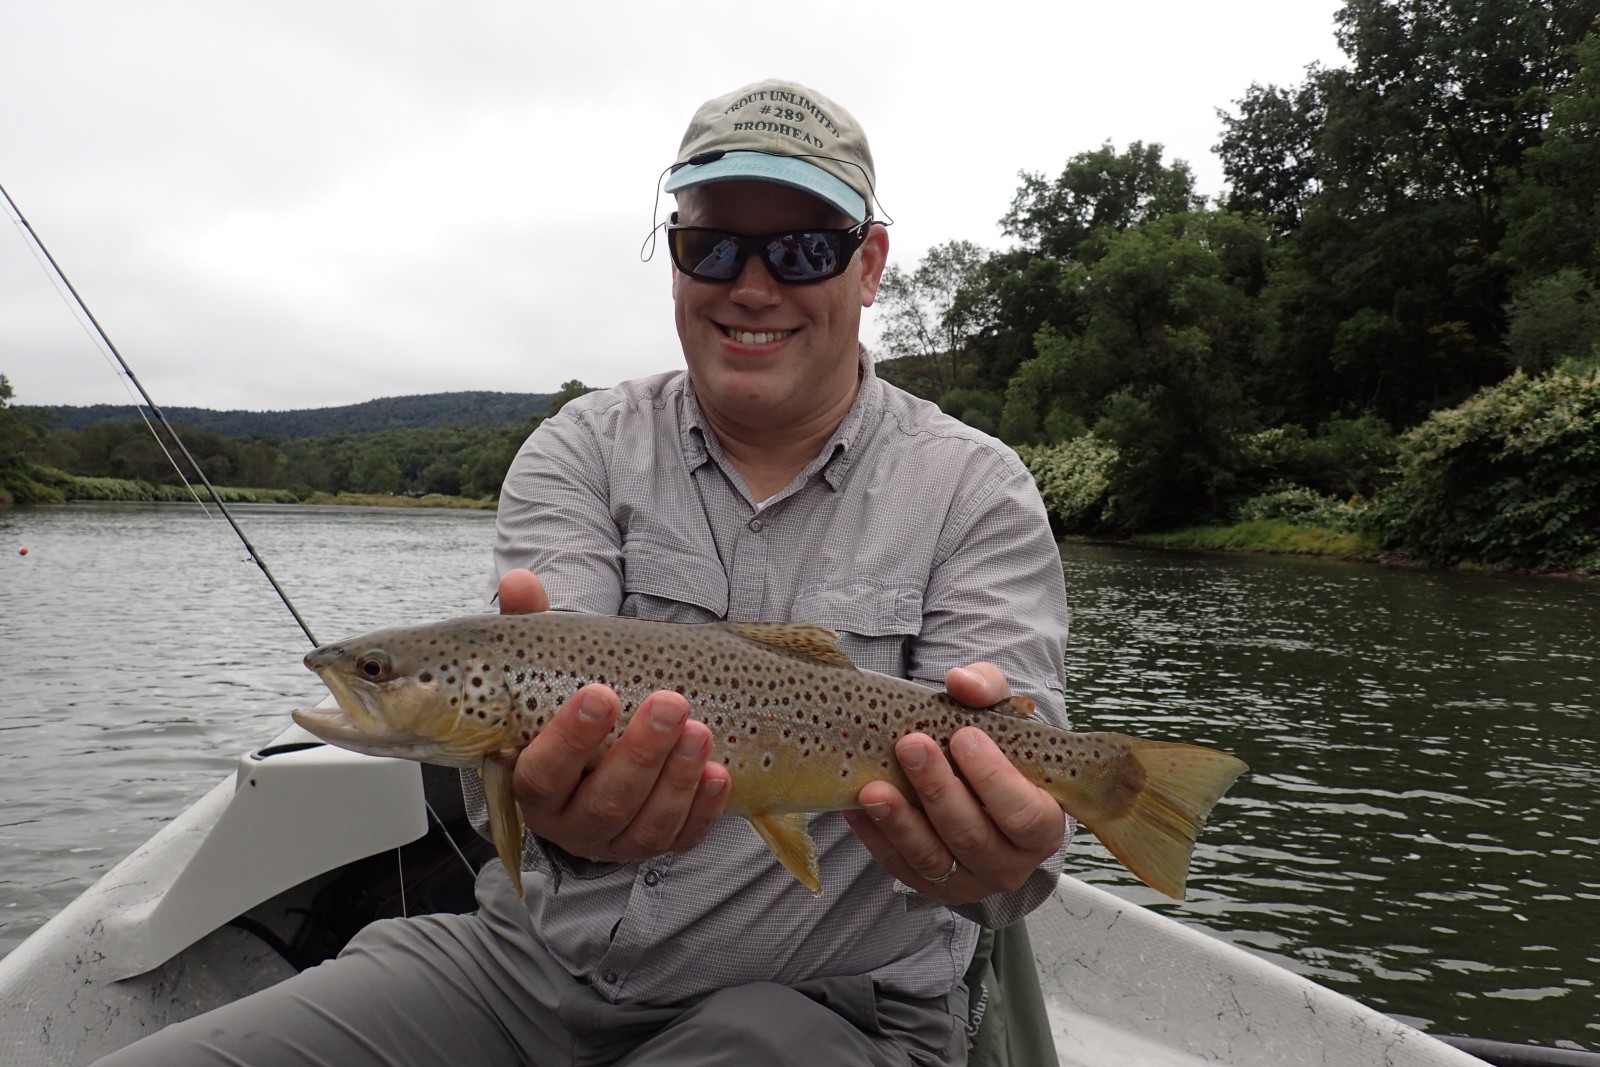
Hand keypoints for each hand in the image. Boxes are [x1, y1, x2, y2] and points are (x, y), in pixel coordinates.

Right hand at [496, 569, 729, 861]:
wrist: (599, 752)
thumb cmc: (569, 702)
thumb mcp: (548, 667)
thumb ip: (529, 627)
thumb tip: (519, 582)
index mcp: (532, 782)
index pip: (541, 774)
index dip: (569, 739)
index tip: (600, 692)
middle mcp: (570, 822)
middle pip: (603, 804)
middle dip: (640, 755)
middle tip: (670, 703)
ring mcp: (617, 840)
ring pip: (646, 826)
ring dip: (677, 778)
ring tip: (700, 727)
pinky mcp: (658, 845)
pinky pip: (684, 837)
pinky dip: (703, 808)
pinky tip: (721, 771)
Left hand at [843, 662, 1065, 903]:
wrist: (973, 779)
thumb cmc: (993, 748)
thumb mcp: (998, 712)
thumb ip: (987, 689)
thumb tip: (961, 681)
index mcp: (1043, 826)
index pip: (1025, 815)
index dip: (994, 779)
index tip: (964, 736)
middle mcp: (1010, 863)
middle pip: (973, 837)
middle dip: (938, 791)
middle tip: (911, 745)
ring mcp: (968, 880)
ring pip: (932, 859)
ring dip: (900, 822)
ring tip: (874, 786)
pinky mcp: (929, 885)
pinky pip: (897, 865)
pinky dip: (874, 835)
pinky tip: (856, 803)